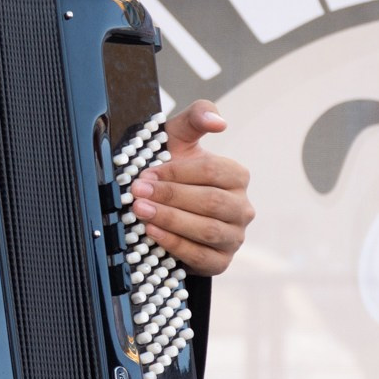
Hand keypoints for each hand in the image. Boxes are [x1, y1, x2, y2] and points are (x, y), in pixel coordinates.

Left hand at [129, 99, 253, 275]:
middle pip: (211, 202)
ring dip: (170, 220)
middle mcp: (241, 208)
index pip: (212, 172)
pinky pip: (202, 257)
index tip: (147, 173)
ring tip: (140, 211)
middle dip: (170, 197)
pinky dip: (175, 245)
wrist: (165, 207)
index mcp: (237, 177)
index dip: (177, 173)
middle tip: (137, 193)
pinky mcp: (220, 262)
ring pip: (208, 230)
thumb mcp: (180, 138)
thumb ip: (197, 116)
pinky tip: (152, 232)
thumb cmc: (174, 169)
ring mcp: (234, 237)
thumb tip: (218, 121)